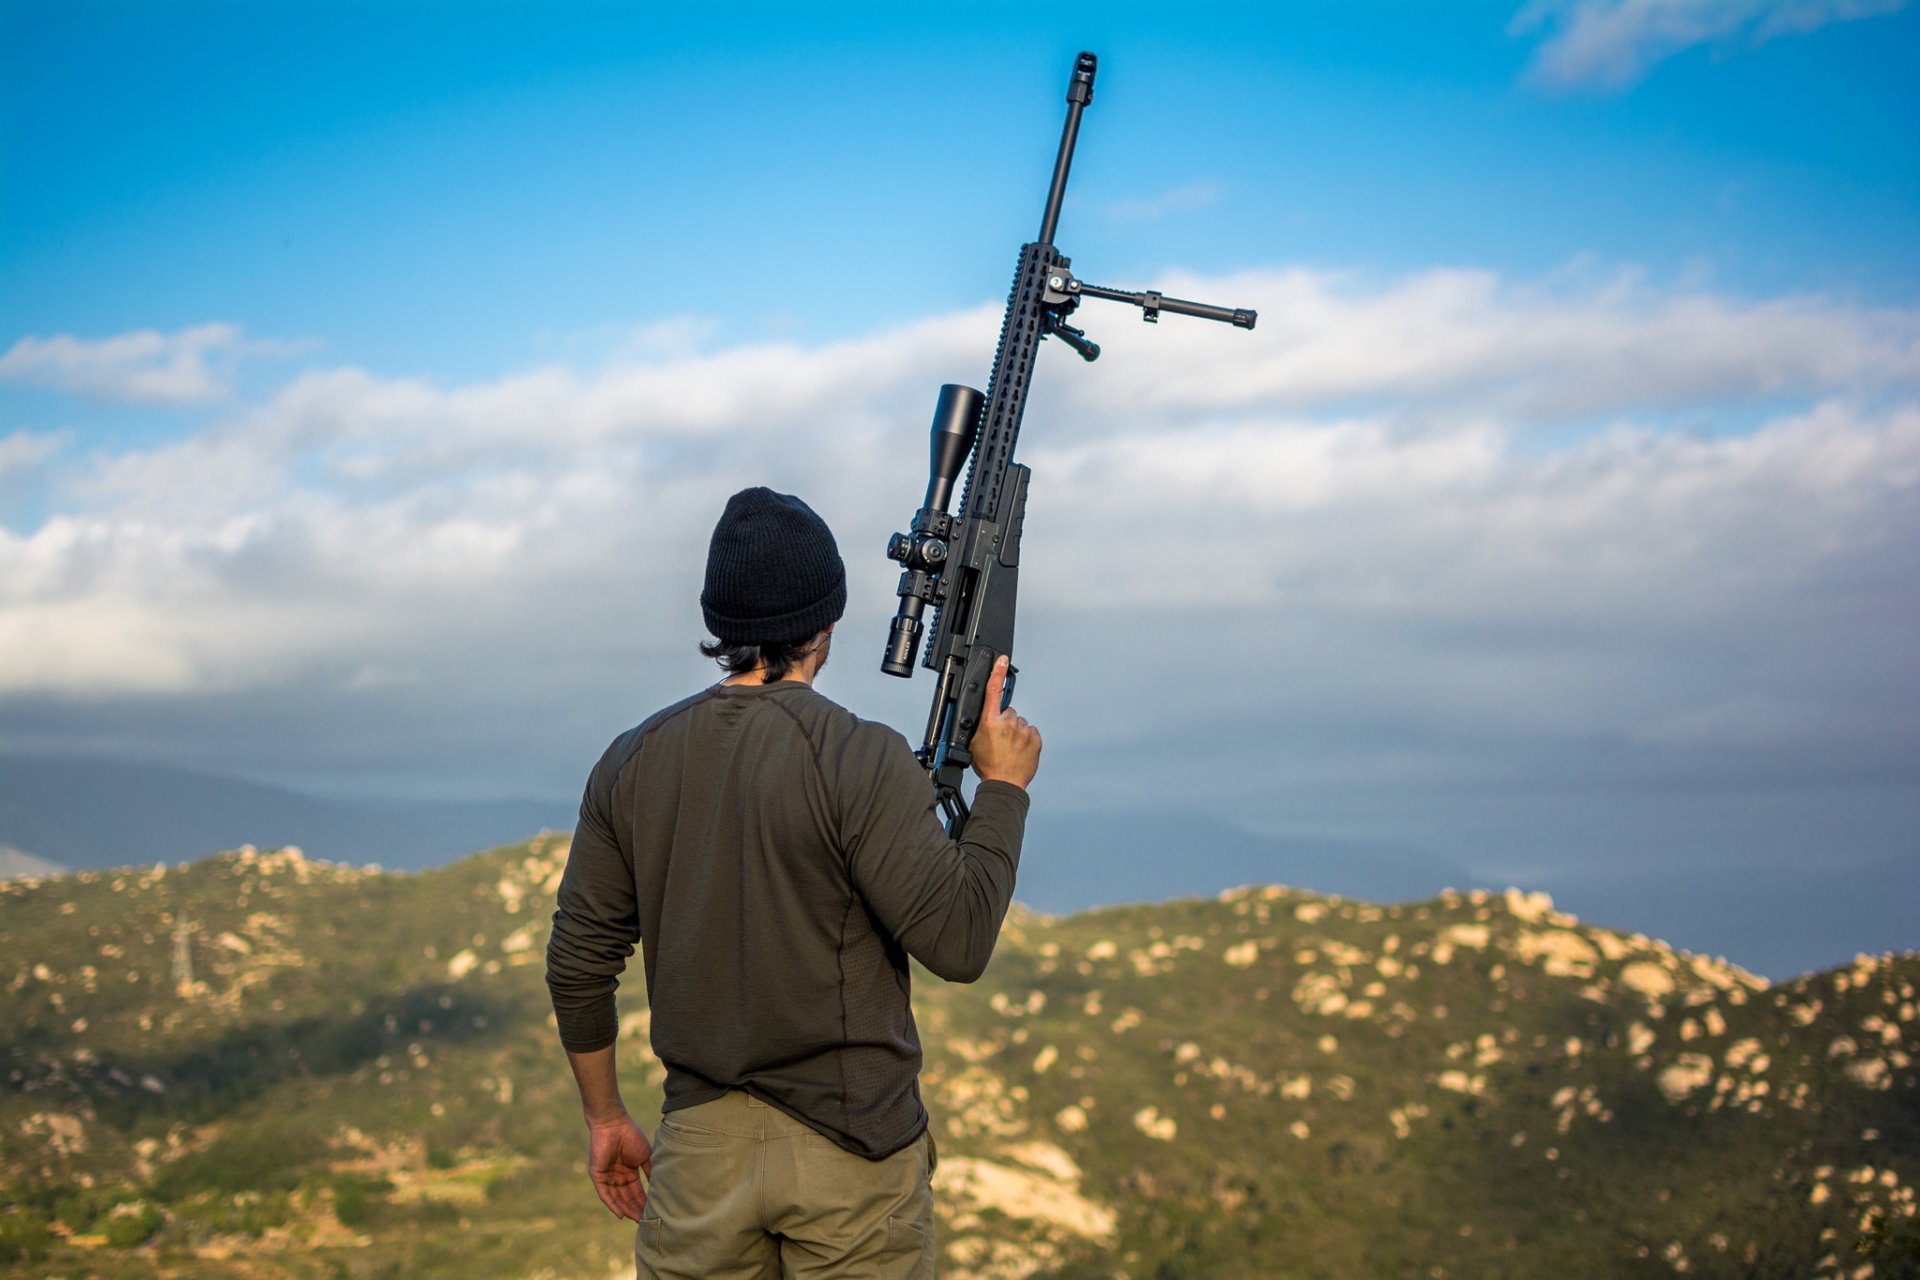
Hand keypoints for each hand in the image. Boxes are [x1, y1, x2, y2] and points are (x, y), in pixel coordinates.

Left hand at [585, 1112, 652, 1220]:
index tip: (652, 1213)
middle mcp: (617, 1176)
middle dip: (636, 1209)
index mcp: (628, 1171)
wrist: (614, 1124)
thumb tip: (658, 1187)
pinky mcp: (597, 1175)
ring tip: (636, 1220)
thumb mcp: (644, 1156)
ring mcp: (607, 1176)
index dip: (643, 1202)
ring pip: (616, 1198)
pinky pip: (604, 1193)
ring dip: (626, 1209)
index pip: (636, 1191)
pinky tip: (620, 1214)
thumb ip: (649, 1171)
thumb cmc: (631, 1136)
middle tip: (645, 1221)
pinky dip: (612, 1204)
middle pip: (626, 1197)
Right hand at [970, 655, 1041, 788]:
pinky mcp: (1035, 738)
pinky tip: (1019, 749)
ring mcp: (1023, 730)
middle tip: (1001, 739)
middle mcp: (1008, 723)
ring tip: (1010, 747)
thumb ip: (979, 725)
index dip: (997, 673)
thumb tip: (983, 715)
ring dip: (1016, 731)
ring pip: (1020, 722)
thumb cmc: (989, 765)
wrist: (1006, 783)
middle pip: (1009, 711)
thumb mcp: (974, 742)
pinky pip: (1030, 731)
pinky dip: (1026, 738)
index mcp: (990, 722)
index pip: (994, 691)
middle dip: (1005, 721)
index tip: (1002, 660)